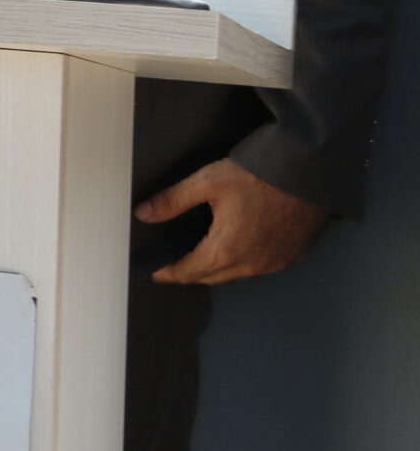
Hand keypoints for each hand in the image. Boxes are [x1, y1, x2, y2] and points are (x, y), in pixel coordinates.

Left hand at [137, 158, 328, 285]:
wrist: (307, 173)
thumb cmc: (258, 176)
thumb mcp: (207, 183)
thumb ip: (172, 201)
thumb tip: (143, 214)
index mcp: (226, 251)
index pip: (189, 272)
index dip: (169, 274)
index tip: (157, 274)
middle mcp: (251, 264)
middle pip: (212, 277)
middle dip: (190, 273)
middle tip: (175, 268)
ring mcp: (274, 263)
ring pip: (237, 275)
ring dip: (218, 270)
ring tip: (202, 259)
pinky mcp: (292, 256)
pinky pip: (261, 267)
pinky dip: (244, 263)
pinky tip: (237, 250)